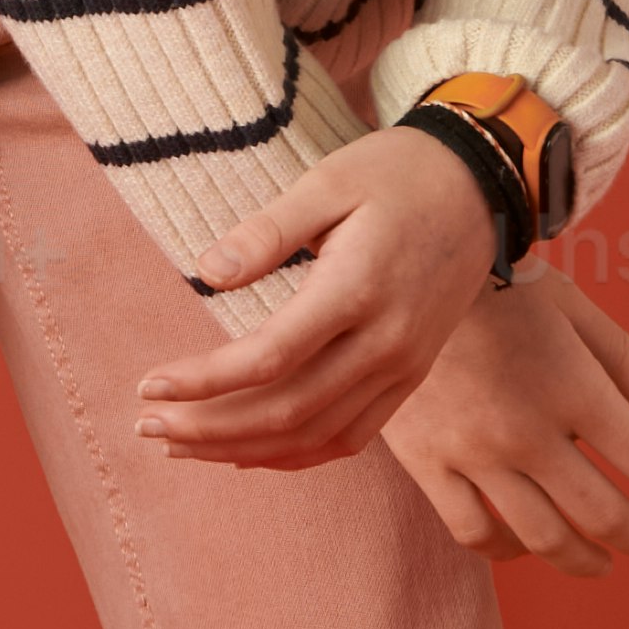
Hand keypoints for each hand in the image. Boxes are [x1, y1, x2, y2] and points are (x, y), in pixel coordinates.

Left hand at [131, 128, 499, 476]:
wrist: (481, 185)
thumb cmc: (397, 173)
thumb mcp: (328, 182)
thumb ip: (266, 231)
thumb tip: (205, 274)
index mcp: (356, 290)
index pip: (267, 359)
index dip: (201, 382)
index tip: (148, 386)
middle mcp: (384, 343)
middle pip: (285, 412)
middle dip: (207, 429)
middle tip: (147, 427)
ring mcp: (402, 367)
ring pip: (315, 436)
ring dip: (242, 451)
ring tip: (180, 447)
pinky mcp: (410, 377)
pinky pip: (350, 438)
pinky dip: (295, 455)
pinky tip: (247, 454)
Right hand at [378, 265, 628, 581]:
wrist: (398, 275)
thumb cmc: (495, 280)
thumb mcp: (568, 303)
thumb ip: (616, 354)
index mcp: (574, 386)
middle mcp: (528, 431)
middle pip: (603, 514)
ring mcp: (474, 453)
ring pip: (542, 538)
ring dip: (583, 561)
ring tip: (601, 563)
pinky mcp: (428, 462)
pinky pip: (473, 530)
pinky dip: (507, 549)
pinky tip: (523, 546)